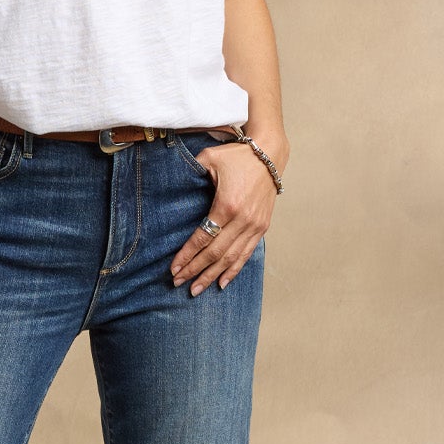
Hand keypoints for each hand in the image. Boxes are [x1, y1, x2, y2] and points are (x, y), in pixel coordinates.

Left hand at [169, 142, 276, 293]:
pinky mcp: (262, 227)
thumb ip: (191, 171)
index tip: (173, 268)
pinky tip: (222, 283)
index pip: (203, 238)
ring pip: (231, 258)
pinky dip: (234, 270)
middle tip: (178, 283)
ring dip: (212, 276)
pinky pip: (246, 254)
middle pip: (215, 253)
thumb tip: (173, 183)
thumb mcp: (209, 158)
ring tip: (196, 289)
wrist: (270, 155)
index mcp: (227, 205)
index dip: (187, 255)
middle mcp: (242, 220)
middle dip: (195, 270)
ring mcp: (254, 226)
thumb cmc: (237, 156)